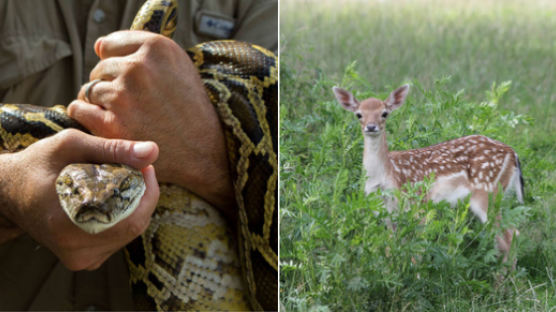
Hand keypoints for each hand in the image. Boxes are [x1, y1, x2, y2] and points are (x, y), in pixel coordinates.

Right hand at [0, 129, 159, 269]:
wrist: (10, 192)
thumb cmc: (37, 164)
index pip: (131, 218)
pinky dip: (124, 217)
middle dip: (143, 195)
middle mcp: (74, 250)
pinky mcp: (85, 260)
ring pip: (130, 233)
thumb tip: (152, 152)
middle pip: (135, 226)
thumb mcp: (70, 145)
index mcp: (66, 225)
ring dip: (135, 205)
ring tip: (124, 181)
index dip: (147, 191)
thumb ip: (112, 148)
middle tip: (139, 170)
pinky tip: (112, 200)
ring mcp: (80, 259)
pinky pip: (119, 238)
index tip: (145, 166)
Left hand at [68, 31, 234, 216]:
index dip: (118, 64)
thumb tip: (98, 47)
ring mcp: (123, 96)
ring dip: (100, 103)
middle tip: (133, 106)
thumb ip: (144, 52)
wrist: (203, 153)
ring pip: (89, 89)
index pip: (111, 44)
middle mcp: (138, 67)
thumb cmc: (191, 110)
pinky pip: (79, 109)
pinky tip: (105, 125)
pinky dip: (86, 117)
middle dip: (110, 85)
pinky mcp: (110, 124)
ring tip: (124, 117)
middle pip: (100, 68)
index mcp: (157, 48)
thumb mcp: (179, 68)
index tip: (131, 82)